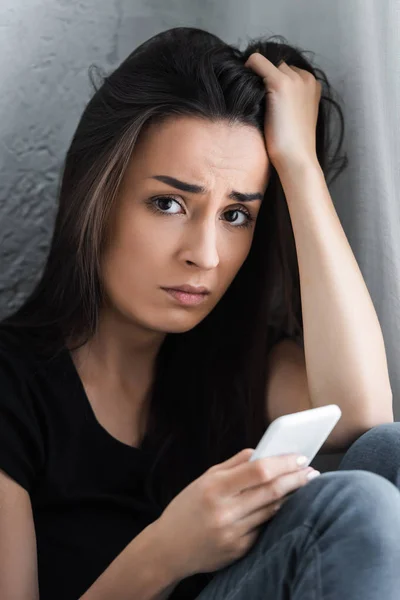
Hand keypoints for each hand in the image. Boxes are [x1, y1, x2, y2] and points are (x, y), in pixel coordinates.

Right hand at [155, 448, 318, 579]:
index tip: (299, 457)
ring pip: (273, 511)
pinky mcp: (240, 550)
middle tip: (312, 471)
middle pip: (272, 491)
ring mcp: (234, 533)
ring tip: (305, 485)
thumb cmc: (186, 509)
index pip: (258, 471)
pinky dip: (276, 515)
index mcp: (215, 488)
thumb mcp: (203, 480)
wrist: (168, 549)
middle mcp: (225, 512)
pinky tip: (285, 506)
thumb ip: (233, 464)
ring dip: (293, 497)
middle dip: (296, 479)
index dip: (283, 463)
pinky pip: (265, 528)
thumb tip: (260, 452)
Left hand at [244, 52, 321, 171]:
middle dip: (264, 78)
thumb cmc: (292, 146)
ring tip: (252, 100)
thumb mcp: (293, 118)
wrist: (297, 158)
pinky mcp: (281, 82)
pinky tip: (244, 90)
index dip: (271, 81)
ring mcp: (295, 79)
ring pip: (266, 62)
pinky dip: (247, 69)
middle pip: (276, 65)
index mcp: (312, 85)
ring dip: (256, 76)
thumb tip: (263, 93)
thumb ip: (287, 102)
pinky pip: (256, 61)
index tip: (262, 98)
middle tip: (255, 100)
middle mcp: (306, 77)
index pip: (286, 70)